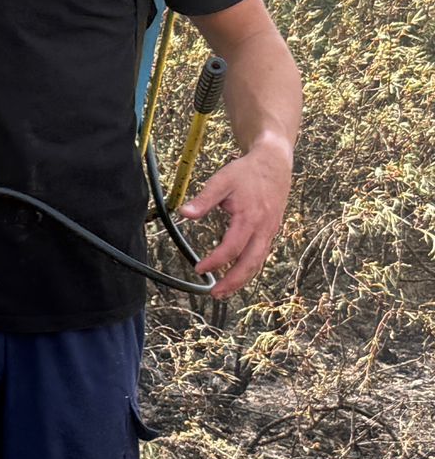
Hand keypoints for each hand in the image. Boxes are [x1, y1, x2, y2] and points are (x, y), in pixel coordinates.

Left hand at [180, 141, 292, 296]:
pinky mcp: (271, 231)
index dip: (215, 261)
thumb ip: (203, 199)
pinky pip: (261, 255)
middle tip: (215, 294)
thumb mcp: (221, 181)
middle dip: (233, 281)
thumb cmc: (246, 172)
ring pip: (258, 262)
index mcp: (250, 218)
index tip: (199, 268)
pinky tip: (237, 275)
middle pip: (250, 263)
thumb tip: (184, 214)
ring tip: (224, 292)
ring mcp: (270, 232)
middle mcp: (264, 229)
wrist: (274, 164)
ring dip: (242, 279)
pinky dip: (249, 268)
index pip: (232, 248)